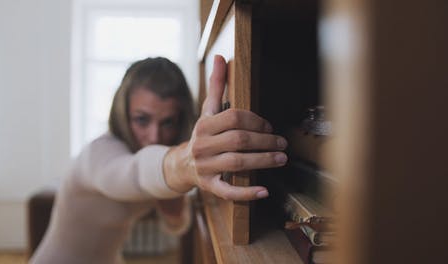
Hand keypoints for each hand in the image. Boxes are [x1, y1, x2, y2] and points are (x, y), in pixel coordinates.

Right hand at [164, 55, 286, 200]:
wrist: (181, 165)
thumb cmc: (203, 135)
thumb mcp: (208, 111)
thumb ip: (217, 86)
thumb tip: (220, 57)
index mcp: (204, 125)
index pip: (234, 118)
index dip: (256, 120)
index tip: (269, 126)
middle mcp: (203, 145)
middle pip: (239, 140)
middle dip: (265, 141)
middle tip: (282, 143)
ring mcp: (205, 167)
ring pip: (238, 163)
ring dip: (263, 161)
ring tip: (281, 159)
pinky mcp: (209, 186)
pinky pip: (229, 191)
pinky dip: (247, 193)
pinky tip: (264, 191)